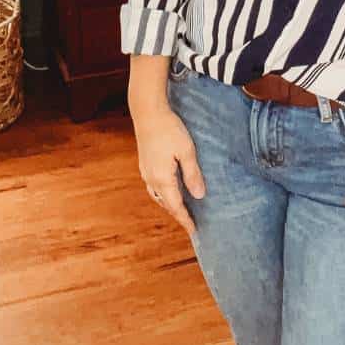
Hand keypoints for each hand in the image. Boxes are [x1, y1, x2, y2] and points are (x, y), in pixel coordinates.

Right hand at [131, 105, 206, 238]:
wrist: (148, 112)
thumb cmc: (169, 129)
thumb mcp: (187, 151)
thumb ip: (193, 174)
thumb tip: (199, 195)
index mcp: (162, 179)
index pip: (176, 206)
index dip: (186, 220)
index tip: (195, 231)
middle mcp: (151, 179)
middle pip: (166, 204)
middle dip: (178, 214)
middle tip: (192, 222)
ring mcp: (146, 171)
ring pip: (158, 195)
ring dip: (170, 204)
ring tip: (183, 208)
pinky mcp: (145, 163)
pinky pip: (154, 186)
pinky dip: (164, 193)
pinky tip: (171, 188)